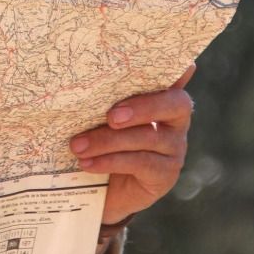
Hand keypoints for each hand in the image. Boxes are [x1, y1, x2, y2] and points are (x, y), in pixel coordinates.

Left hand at [68, 63, 195, 223]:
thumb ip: (102, 98)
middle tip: (110, 116)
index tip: (169, 65)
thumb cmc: (101, 140)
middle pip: (173, 104)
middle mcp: (175, 120)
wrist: (102, 188)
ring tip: (78, 146)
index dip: (175, 70)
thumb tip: (81, 82)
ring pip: (148, 137)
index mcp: (161, 96)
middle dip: (142, 108)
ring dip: (108, 141)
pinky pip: (141, 163)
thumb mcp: (99, 117)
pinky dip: (110, 161)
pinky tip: (88, 163)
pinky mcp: (166, 173)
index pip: (173, 77)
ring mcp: (175, 147)